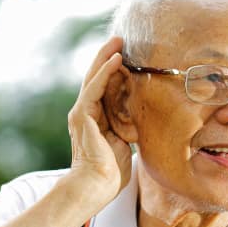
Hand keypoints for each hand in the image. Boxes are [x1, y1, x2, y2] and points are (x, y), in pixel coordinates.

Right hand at [67, 36, 131, 199]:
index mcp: (95, 119)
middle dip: (108, 57)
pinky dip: (105, 72)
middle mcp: (85, 112)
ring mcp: (82, 113)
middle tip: (121, 39)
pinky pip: (95, 88)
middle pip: (96, 77)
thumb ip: (129, 129)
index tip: (128, 55)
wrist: (96, 188)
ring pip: (94, 78)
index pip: (104, 87)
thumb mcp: (125, 144)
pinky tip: (116, 60)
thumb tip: (145, 122)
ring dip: (106, 57)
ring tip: (118, 41)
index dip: (115, 70)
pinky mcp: (83, 116)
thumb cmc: (111, 174)